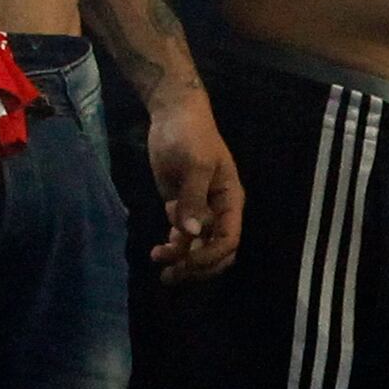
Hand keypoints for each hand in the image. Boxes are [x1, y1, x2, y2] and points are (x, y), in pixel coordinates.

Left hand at [147, 85, 242, 280]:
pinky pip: (182, 236)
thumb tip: (191, 233)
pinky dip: (173, 247)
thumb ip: (194, 198)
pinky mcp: (181, 206)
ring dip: (181, 261)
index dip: (212, 255)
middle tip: (172, 274)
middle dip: (197, 266)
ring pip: (197, 247)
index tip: (188, 260)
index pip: (229, 239)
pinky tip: (157, 252)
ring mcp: (199, 209)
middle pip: (215, 250)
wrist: (173, 114)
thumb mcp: (194, 164)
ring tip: (160, 267)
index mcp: (230, 201)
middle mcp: (218, 210)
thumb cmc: (190, 135)